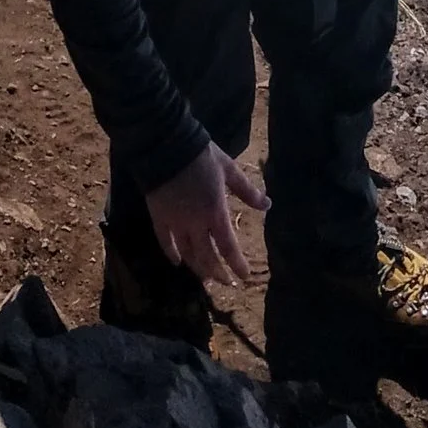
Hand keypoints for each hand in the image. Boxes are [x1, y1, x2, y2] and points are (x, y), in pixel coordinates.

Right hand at [145, 143, 267, 289]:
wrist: (166, 145)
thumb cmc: (201, 155)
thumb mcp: (228, 169)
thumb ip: (247, 190)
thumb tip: (268, 205)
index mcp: (215, 213)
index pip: (228, 248)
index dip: (237, 265)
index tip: (244, 276)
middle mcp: (196, 224)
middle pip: (207, 257)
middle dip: (218, 273)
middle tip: (225, 282)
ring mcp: (176, 223)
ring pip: (187, 253)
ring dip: (198, 268)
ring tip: (205, 278)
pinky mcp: (159, 217)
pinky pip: (165, 241)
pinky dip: (172, 254)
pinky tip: (177, 262)